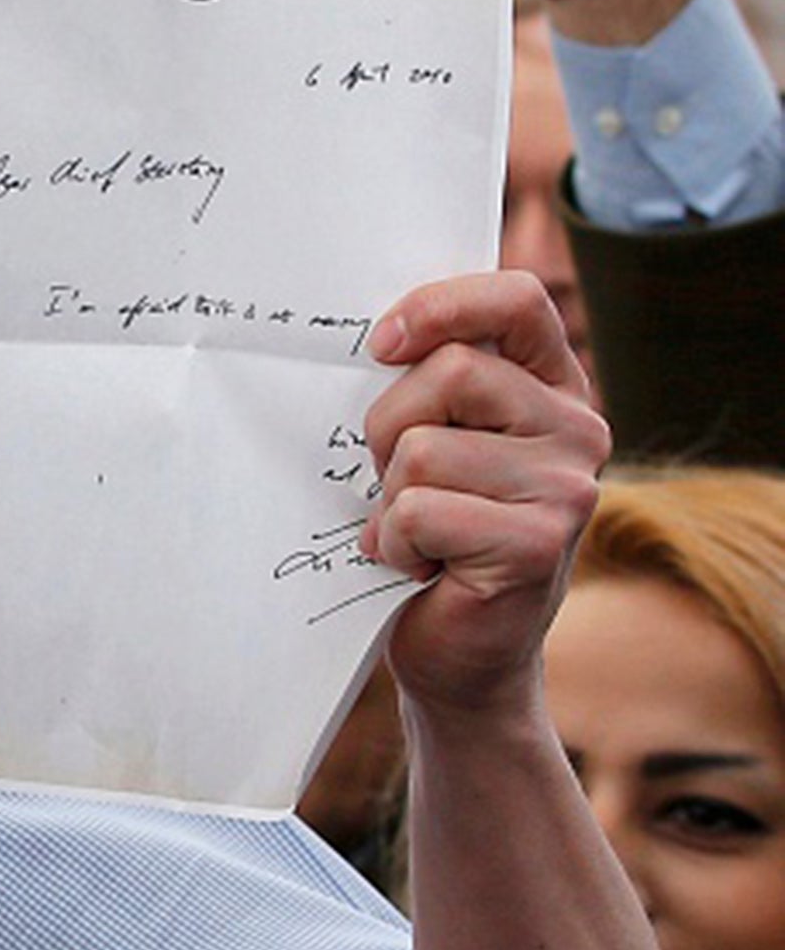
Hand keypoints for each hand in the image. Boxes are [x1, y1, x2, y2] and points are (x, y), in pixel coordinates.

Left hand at [360, 272, 608, 713]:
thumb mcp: (433, 439)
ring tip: (414, 529)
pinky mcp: (538, 545)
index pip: (515, 298)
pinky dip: (394, 542)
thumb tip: (372, 337)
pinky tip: (418, 565)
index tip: (381, 343)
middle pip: (449, 371)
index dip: (440, 305)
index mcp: (551, 386)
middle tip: (393, 478)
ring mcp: (566, 488)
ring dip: (390, 496)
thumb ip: (426, 383)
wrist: (460, 651)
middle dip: (387, 425)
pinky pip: (419, 511)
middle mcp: (576, 428)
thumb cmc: (432, 535)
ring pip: (423, 448)